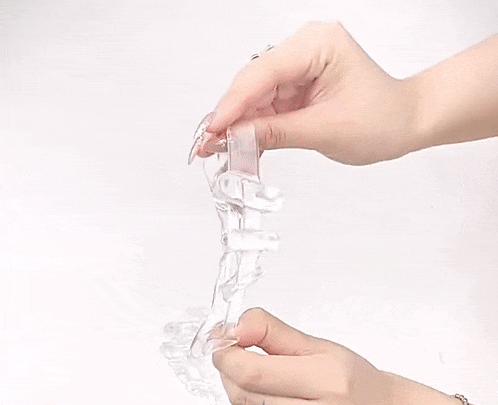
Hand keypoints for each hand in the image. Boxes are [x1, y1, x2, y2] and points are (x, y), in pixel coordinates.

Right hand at [198, 21, 418, 165]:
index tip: (214, 129)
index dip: (235, 104)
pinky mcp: (296, 88)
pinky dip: (253, 127)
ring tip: (221, 149)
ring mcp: (299, 68)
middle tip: (210, 143)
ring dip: (239, 124)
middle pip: (254, 82)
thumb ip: (276, 133)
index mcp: (319, 45)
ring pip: (255, 96)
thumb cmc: (382, 119)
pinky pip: (266, 107)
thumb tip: (234, 138)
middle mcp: (306, 50)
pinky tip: (239, 143)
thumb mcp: (326, 130)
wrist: (404, 123)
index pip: (264, 72)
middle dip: (232, 115)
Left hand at [212, 308, 394, 404]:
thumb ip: (271, 331)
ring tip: (266, 384)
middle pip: (243, 396)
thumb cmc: (352, 379)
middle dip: (231, 373)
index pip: (253, 373)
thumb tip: (234, 329)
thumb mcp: (317, 344)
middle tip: (242, 359)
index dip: (228, 357)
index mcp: (328, 381)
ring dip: (241, 395)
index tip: (225, 345)